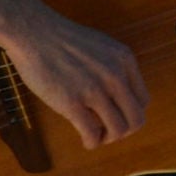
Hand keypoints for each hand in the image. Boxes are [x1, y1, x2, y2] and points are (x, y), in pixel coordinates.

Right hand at [0, 0, 148, 149]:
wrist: (33, 32)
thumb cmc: (61, 40)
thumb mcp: (101, 47)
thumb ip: (113, 68)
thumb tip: (118, 96)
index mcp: (124, 60)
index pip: (142, 100)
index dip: (130, 113)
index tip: (115, 115)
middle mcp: (115, 75)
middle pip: (136, 119)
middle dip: (124, 131)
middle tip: (108, 132)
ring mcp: (94, 89)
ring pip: (119, 130)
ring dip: (108, 139)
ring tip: (95, 136)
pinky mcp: (72, 102)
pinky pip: (92, 134)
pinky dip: (92, 143)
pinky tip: (85, 141)